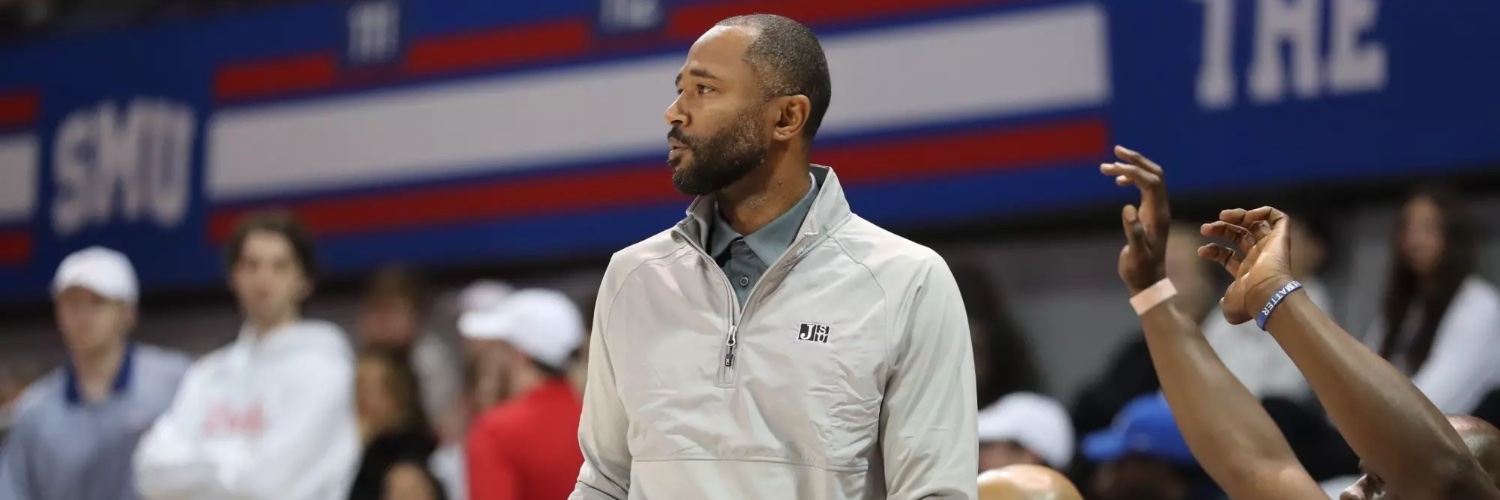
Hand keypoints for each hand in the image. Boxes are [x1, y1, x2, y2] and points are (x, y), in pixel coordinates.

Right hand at [1101, 145, 1169, 294]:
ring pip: (1149, 179)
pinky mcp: (1150, 214)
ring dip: (1131, 169)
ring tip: (1107, 167)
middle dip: (1136, 160)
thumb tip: (1127, 207)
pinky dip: (1131, 179)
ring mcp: (1156, 210)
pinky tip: (1117, 182)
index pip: (1151, 183)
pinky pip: (1144, 188)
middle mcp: (1160, 209)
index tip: (1114, 166)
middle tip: (1116, 151)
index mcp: (1158, 215)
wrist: (1148, 282)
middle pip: (1155, 174)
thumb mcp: (1136, 254)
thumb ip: (1133, 231)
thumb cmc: (1140, 271)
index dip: (1135, 170)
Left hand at [1198, 207, 1296, 323]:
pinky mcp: (1281, 238)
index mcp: (1246, 272)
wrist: (1266, 294)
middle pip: (1239, 236)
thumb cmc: (1248, 301)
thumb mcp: (1229, 306)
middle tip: (1205, 229)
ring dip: (1236, 216)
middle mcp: (1259, 258)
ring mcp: (1271, 248)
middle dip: (1220, 229)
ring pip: (1255, 224)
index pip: (1228, 255)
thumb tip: (1223, 302)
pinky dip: (1263, 212)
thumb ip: (1225, 303)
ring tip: (1221, 216)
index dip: (1213, 250)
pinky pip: (1278, 218)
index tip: (1201, 251)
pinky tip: (1248, 216)